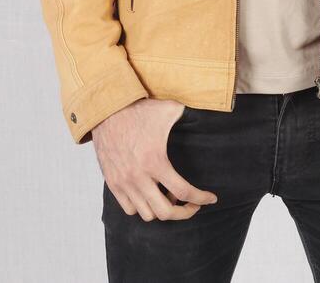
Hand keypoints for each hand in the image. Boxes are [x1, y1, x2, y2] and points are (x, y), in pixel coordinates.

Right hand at [92, 97, 217, 220]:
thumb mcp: (169, 109)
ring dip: (163, 209)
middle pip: (165, 212)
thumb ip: (190, 113)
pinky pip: (129, 209)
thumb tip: (211, 106)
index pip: (183, 192)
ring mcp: (123, 182)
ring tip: (171, 197)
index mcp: (155, 161)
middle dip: (184, 213)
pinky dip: (143, 207)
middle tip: (192, 204)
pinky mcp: (113, 183)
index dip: (201, 198)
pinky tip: (152, 194)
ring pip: (147, 214)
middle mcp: (138, 176)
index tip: (211, 198)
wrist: (107, 110)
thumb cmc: (139, 109)